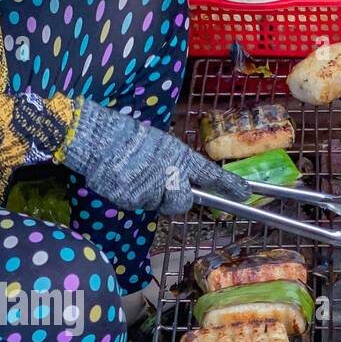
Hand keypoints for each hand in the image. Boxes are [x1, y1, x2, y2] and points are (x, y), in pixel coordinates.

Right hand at [63, 101, 250, 214]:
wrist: (94, 136)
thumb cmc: (126, 137)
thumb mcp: (160, 144)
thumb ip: (175, 164)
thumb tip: (184, 182)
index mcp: (178, 156)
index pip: (209, 174)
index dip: (229, 185)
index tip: (245, 193)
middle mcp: (169, 173)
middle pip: (183, 203)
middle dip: (173, 199)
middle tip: (158, 184)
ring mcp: (150, 188)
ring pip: (158, 205)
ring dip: (149, 196)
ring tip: (134, 174)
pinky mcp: (131, 198)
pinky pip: (137, 205)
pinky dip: (130, 196)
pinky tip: (121, 178)